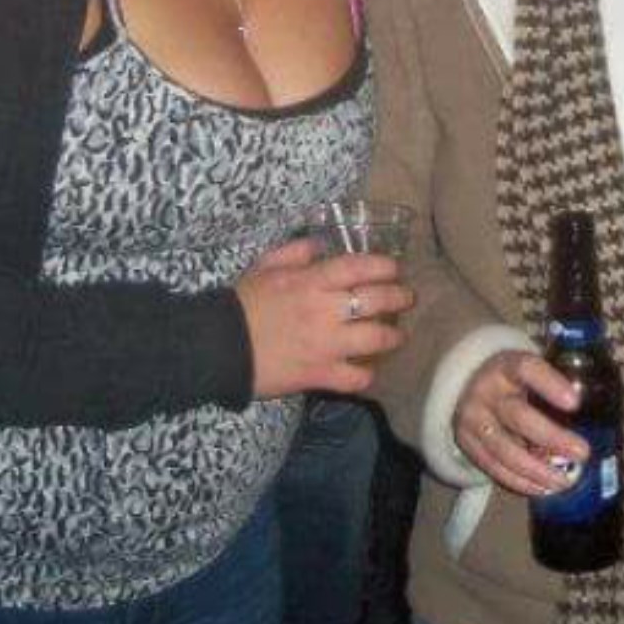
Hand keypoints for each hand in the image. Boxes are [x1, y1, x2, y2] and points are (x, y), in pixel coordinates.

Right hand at [238, 237, 409, 397]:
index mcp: (311, 281)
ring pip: (376, 339)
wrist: (216, 347)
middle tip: (407, 298)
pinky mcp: (319, 374)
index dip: (385, 266)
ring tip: (397, 335)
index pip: (360, 267)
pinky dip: (366, 375)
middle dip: (400, 297)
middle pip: (378, 300)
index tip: (395, 268)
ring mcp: (325, 345)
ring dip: (393, 336)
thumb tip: (321, 244)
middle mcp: (324, 311)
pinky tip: (369, 370)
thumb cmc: (241, 304)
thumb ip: (295, 252)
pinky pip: (355, 379)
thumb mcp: (264, 267)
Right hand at [451, 349, 588, 496]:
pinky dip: (519, 481)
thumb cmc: (513, 379)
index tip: (575, 402)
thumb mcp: (529, 370)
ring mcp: (473, 419)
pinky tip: (543, 488)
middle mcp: (486, 391)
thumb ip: (553, 384)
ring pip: (504, 450)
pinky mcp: (467, 444)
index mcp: (506, 365)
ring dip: (537, 470)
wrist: (466, 384)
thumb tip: (597, 413)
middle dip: (552, 438)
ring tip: (565, 481)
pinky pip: (493, 467)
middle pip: (518, 416)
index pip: (527, 369)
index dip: (550, 385)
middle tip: (583, 453)